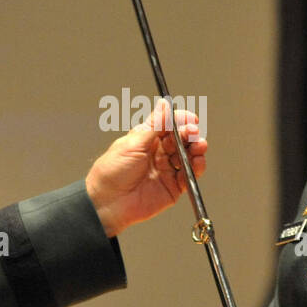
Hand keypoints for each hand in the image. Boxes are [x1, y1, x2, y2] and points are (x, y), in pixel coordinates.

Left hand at [85, 99, 206, 236]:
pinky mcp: (173, 187)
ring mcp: (167, 170)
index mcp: (147, 139)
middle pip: (181, 139)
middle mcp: (159, 153)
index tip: (190, 118)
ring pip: (188, 156)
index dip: (181, 120)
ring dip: (196, 149)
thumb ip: (154, 125)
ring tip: (199, 146)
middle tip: (192, 132)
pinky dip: (197, 168)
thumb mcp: (133, 143)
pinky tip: (198, 162)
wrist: (107, 202)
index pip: (169, 125)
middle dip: (189, 134)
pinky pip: (190, 176)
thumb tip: (165, 104)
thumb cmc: (112, 172)